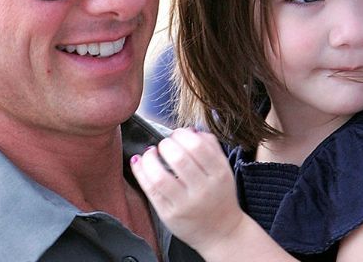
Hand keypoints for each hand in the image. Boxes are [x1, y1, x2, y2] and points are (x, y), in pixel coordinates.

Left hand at [130, 128, 244, 250]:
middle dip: (166, 145)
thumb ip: (211, 147)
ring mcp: (185, 204)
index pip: (198, 146)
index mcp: (220, 174)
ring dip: (150, 158)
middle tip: (164, 145)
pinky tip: (138, 162)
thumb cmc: (220, 196)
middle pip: (179, 159)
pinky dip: (140, 172)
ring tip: (150, 153)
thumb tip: (189, 129)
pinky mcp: (169, 215)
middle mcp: (203, 190)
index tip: (177, 135)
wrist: (222, 233)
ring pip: (160, 177)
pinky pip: (150, 191)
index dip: (182, 135)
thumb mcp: (223, 170)